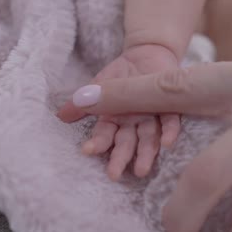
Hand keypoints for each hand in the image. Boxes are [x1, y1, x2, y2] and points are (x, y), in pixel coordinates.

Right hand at [58, 44, 180, 179]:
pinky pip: (170, 121)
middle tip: (114, 175)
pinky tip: (167, 143)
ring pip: (148, 138)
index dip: (96, 142)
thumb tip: (60, 116)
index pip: (104, 135)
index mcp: (114, 120)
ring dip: (145, 154)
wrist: (146, 56)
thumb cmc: (119, 76)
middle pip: (126, 143)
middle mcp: (132, 123)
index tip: (87, 151)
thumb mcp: (96, 87)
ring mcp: (151, 117)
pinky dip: (169, 132)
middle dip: (120, 158)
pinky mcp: (169, 108)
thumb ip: (80, 103)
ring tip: (141, 170)